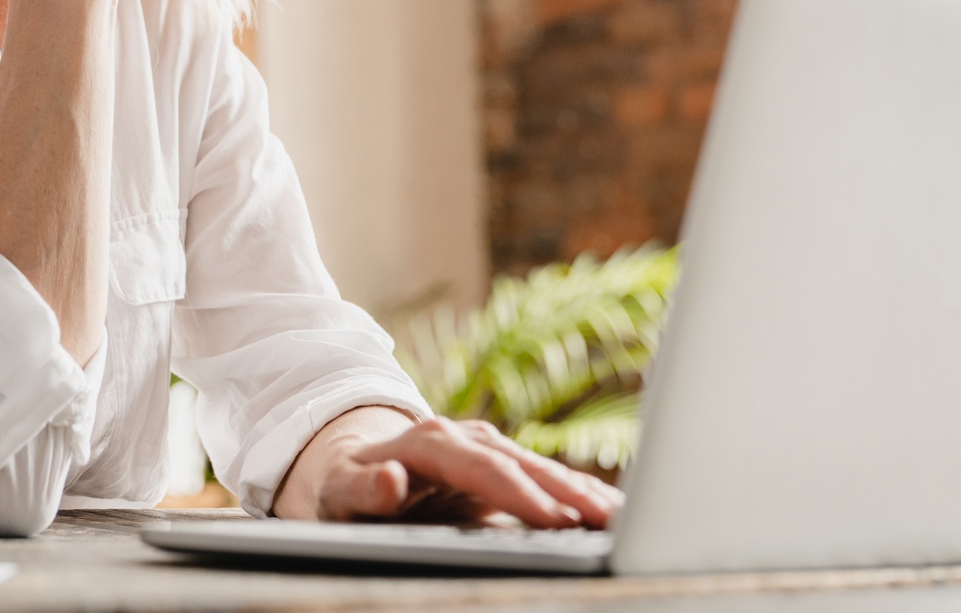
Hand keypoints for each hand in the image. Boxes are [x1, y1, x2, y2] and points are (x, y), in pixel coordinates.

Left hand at [307, 417, 621, 529]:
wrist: (349, 462)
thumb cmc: (345, 485)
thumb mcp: (341, 490)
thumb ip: (366, 488)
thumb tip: (390, 477)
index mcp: (427, 442)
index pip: (482, 468)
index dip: (519, 494)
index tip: (555, 520)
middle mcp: (461, 439)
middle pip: (520, 464)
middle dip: (565, 492)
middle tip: (606, 521)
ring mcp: (482, 449)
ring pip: (538, 467)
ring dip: (579, 491)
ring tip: (619, 517)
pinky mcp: (496, 466)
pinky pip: (540, 477)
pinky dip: (574, 491)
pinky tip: (607, 508)